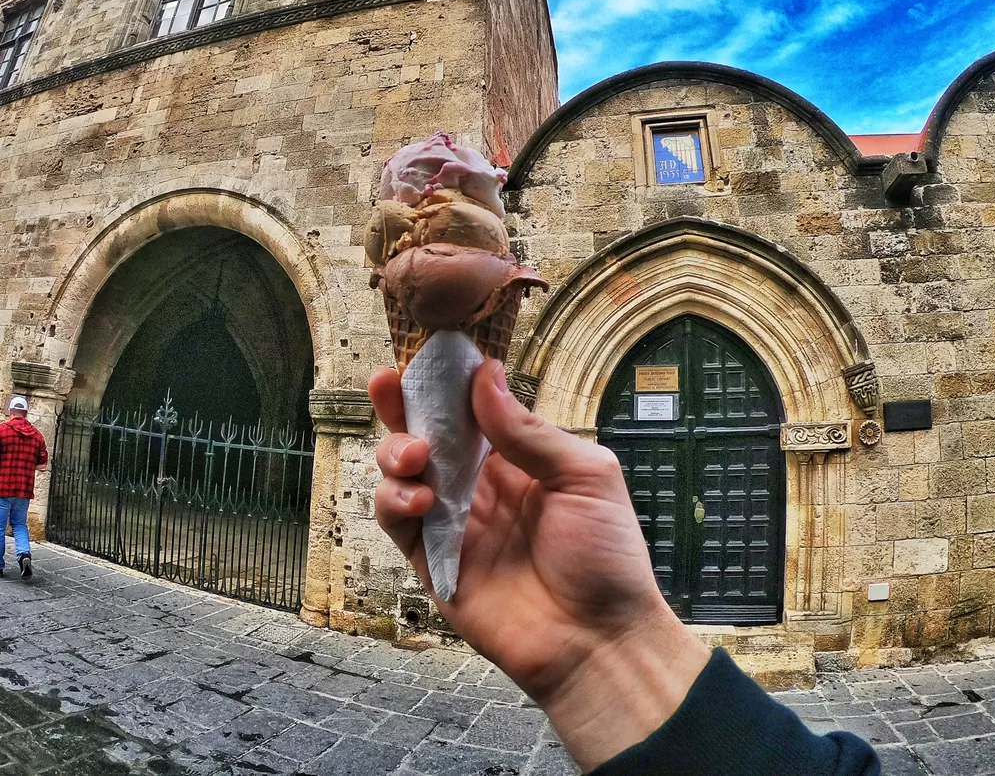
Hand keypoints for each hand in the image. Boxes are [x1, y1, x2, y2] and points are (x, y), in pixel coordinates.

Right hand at [370, 360, 710, 770]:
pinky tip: (417, 497)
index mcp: (518, 458)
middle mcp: (480, 484)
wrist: (599, 641)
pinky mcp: (433, 562)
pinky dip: (394, 501)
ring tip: (417, 456)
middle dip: (401, 405)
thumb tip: (485, 375)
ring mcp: (453, 521)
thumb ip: (529, 431)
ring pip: (401, 471)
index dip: (447, 380)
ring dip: (396, 452)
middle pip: (427, 432)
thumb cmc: (607, 558)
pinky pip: (397, 522)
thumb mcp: (586, 477)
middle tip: (387, 384)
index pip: (472, 407)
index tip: (429, 353)